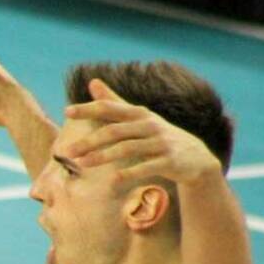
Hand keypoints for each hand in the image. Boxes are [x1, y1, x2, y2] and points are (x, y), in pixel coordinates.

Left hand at [59, 80, 222, 183]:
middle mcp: (150, 125)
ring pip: (128, 148)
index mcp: (139, 114)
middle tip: (67, 151)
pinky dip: (129, 174)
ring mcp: (161, 143)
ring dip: (103, 156)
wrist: (196, 158)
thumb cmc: (158, 137)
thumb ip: (114, 102)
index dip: (89, 109)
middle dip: (90, 141)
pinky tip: (112, 181)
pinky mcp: (170, 162)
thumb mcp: (138, 117)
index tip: (67, 111)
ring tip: (82, 164)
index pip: (110, 108)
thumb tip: (93, 82)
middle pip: (115, 131)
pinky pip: (147, 167)